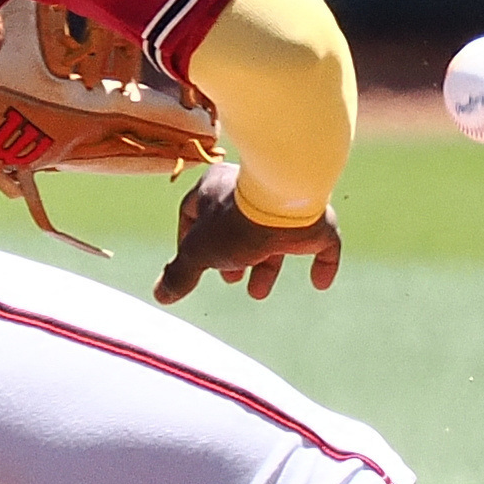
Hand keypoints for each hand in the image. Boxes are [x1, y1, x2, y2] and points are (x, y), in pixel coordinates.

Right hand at [153, 161, 342, 305]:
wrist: (285, 203)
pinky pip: (323, 243)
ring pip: (275, 236)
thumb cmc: (234, 221)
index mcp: (215, 188)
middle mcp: (251, 192)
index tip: (192, 265)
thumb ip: (180, 273)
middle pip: (236, 227)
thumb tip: (160, 295)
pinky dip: (321, 263)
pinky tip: (320, 282)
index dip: (189, 242)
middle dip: (232, 257)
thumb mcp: (197, 252)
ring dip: (267, 265)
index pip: (194, 214)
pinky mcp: (317, 219)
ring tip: (258, 291)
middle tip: (230, 278)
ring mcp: (286, 204)